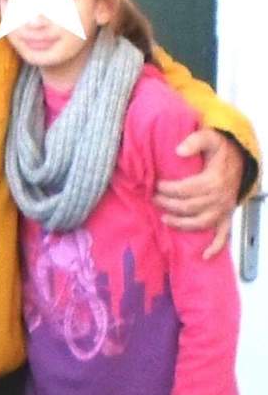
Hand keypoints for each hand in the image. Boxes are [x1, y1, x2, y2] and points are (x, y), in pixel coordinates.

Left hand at [154, 128, 243, 258]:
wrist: (240, 159)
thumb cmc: (221, 150)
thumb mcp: (209, 138)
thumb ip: (194, 141)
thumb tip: (179, 150)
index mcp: (213, 181)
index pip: (186, 190)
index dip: (168, 189)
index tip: (156, 185)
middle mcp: (219, 198)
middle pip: (188, 207)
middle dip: (167, 204)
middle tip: (153, 199)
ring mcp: (223, 210)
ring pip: (200, 223)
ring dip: (181, 224)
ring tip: (164, 219)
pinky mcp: (226, 216)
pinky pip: (223, 236)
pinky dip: (215, 247)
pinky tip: (204, 256)